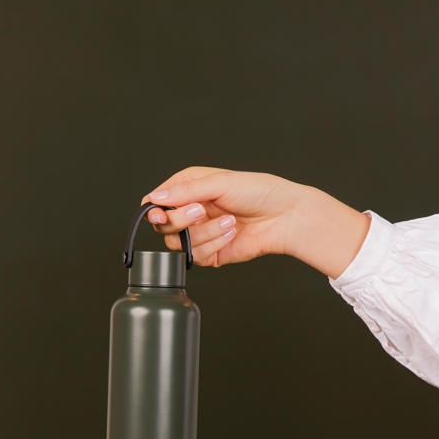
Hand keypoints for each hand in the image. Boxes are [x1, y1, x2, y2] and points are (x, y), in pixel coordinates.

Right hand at [140, 166, 300, 267]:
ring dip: (205, 233)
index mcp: (188, 188)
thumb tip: (155, 198)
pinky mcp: (209, 253)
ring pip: (178, 243)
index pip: (156, 201)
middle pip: (163, 225)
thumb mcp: (219, 182)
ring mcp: (199, 233)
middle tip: (201, 211)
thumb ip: (184, 191)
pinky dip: (214, 245)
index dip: (154, 210)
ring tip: (229, 221)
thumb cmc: (258, 191)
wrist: (284, 216)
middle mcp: (191, 211)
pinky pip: (196, 256)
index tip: (160, 214)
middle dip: (181, 220)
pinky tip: (231, 234)